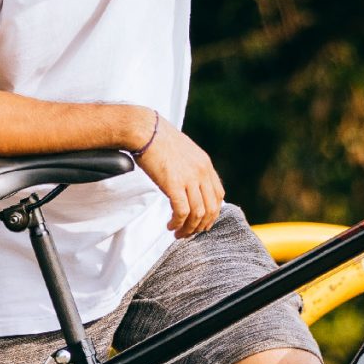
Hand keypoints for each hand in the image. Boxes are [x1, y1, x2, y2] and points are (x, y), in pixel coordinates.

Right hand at [135, 114, 224, 236]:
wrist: (145, 130)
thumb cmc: (158, 140)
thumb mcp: (184, 152)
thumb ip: (191, 168)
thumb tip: (188, 185)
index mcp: (205, 164)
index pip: (219, 195)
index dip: (212, 212)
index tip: (202, 221)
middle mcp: (201, 172)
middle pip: (212, 208)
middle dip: (202, 225)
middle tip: (190, 233)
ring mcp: (189, 178)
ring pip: (198, 213)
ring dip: (189, 228)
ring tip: (178, 233)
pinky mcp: (174, 184)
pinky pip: (182, 212)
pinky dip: (178, 223)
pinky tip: (170, 226)